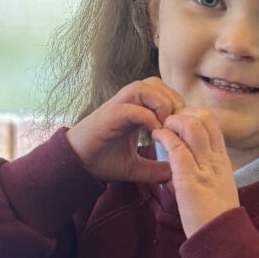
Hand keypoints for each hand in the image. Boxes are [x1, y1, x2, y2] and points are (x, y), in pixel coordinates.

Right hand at [65, 78, 184, 182]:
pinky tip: (153, 135)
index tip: (181, 129)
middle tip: (177, 126)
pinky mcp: (110, 115)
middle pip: (157, 84)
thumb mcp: (136, 167)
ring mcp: (117, 106)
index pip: (162, 92)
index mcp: (135, 109)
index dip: (176, 106)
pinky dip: (148, 118)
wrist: (77, 165)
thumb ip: (155, 168)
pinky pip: (134, 107)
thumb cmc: (103, 162)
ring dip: (161, 105)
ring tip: (165, 127)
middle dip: (172, 102)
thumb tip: (175, 174)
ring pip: (146, 87)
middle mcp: (126, 103)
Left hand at [151, 108, 239, 237]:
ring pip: (192, 126)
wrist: (221, 239)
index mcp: (222, 161)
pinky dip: (164, 136)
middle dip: (182, 113)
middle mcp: (216, 160)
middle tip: (166, 123)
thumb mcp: (217, 188)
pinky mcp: (190, 179)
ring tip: (161, 128)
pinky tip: (156, 136)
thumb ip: (206, 171)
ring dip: (173, 121)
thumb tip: (188, 162)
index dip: (193, 116)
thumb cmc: (215, 218)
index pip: (212, 124)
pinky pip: (177, 147)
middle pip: (204, 118)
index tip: (177, 123)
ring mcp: (205, 167)